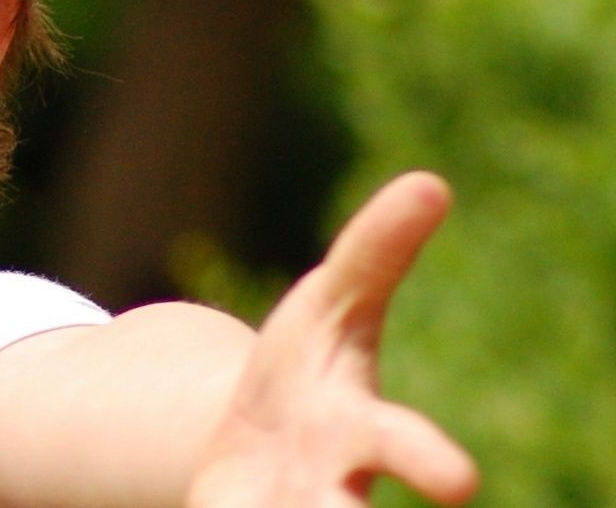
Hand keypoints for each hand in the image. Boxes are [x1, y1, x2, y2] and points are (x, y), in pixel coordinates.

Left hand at [185, 171, 478, 506]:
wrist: (252, 438)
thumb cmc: (310, 362)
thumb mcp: (336, 300)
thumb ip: (379, 249)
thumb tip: (431, 182)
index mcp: (362, 429)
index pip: (406, 446)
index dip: (431, 462)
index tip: (459, 482)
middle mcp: (330, 489)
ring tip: (251, 507)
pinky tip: (197, 505)